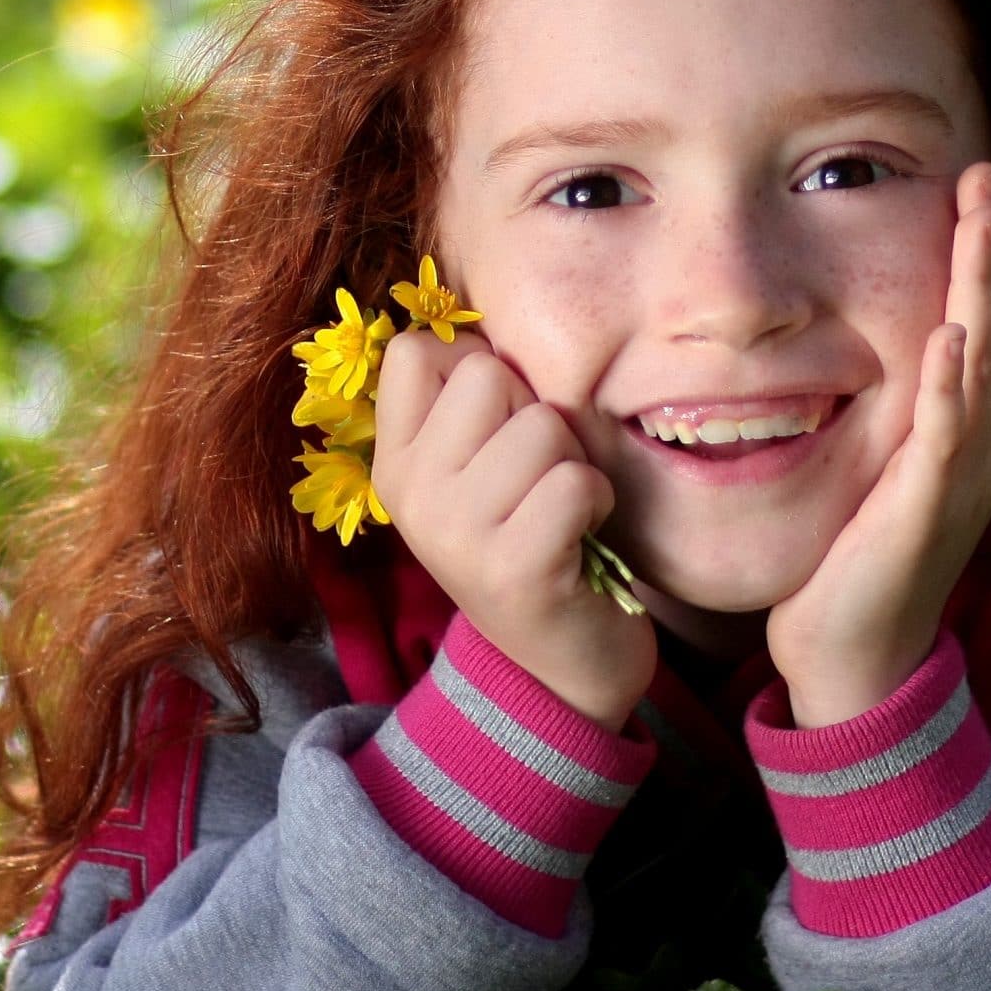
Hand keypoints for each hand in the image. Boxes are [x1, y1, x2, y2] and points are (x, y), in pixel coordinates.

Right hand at [372, 326, 658, 729]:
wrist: (558, 667)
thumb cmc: (531, 538)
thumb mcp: (478, 470)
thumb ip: (469, 401)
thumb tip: (476, 322)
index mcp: (394, 462)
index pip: (417, 350)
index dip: (478, 368)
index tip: (498, 427)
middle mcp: (410, 495)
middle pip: (489, 375)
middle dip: (536, 414)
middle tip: (537, 478)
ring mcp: (455, 536)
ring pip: (543, 425)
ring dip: (573, 462)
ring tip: (559, 511)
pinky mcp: (513, 570)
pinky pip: (576, 482)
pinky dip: (596, 502)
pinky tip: (581, 539)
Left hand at [765, 162, 990, 726]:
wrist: (852, 654)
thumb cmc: (859, 553)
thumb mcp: (885, 456)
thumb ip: (898, 397)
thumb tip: (889, 330)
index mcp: (975, 427)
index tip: (980, 181)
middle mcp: (983, 445)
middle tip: (987, 177)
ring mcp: (961, 479)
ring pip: (987, 368)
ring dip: (985, 294)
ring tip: (983, 226)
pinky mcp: (925, 514)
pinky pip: (945, 440)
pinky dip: (952, 388)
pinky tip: (950, 338)